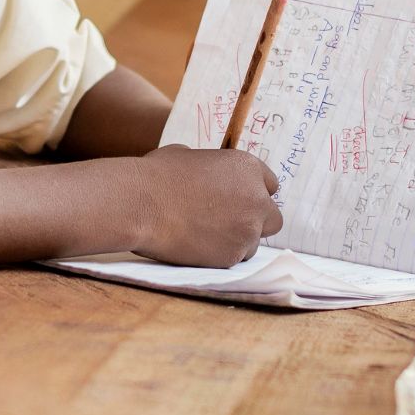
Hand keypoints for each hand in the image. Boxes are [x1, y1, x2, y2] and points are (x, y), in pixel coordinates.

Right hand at [130, 144, 283, 266]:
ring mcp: (247, 231)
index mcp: (247, 168)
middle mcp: (256, 200)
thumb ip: (211, 168)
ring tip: (206, 234)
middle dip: (255, 220)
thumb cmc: (158, 174)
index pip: (270, 184)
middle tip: (229, 221)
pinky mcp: (231, 257)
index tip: (238, 198)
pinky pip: (234, 258)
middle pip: (273, 218)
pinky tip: (197, 245)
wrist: (141, 205)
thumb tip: (207, 174)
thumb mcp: (188, 156)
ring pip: (253, 242)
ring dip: (236, 240)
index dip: (253, 192)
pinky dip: (220, 254)